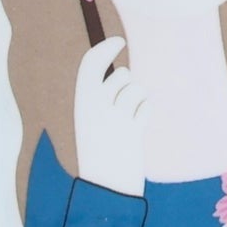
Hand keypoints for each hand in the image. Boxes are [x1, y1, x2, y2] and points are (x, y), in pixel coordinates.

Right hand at [73, 36, 147, 196]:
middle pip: (121, 75)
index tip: (119, 41)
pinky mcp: (132, 130)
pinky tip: (136, 128)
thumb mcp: (92, 120)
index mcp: (81, 101)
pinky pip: (146, 106)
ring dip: (138, 99)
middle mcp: (94, 106)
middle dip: (127, 83)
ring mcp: (114, 117)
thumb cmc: (98, 149)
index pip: (91, 63)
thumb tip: (120, 73)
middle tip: (122, 106)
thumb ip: (101, 97)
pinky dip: (145, 112)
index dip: (105, 48)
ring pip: (136, 89)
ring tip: (129, 119)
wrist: (101, 185)